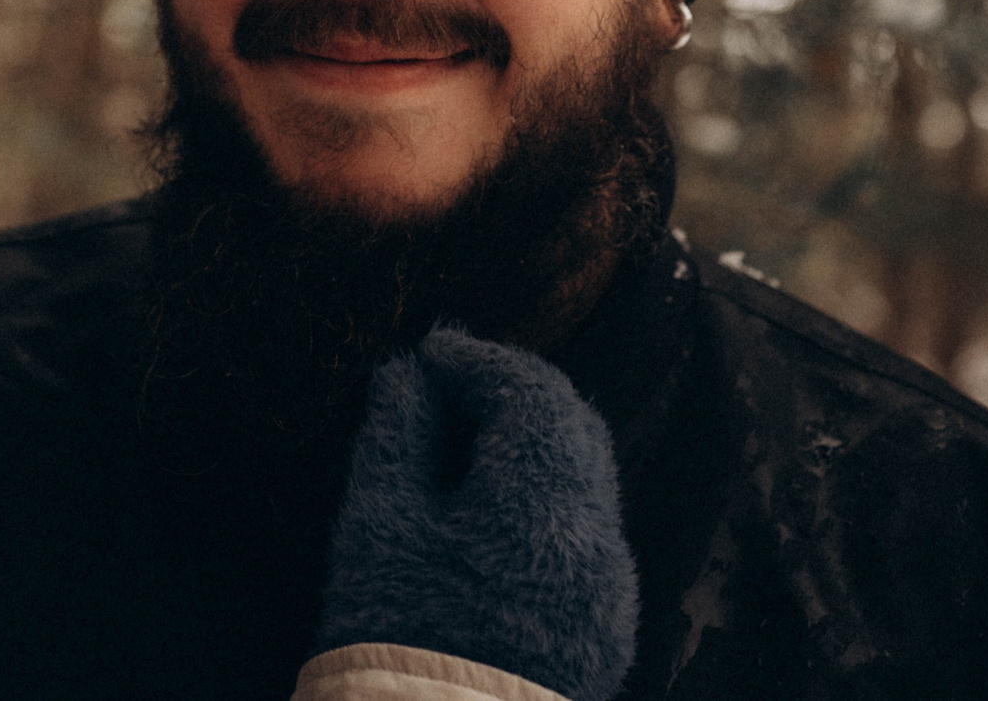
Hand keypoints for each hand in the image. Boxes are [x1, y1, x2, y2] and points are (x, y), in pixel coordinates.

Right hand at [316, 325, 636, 700]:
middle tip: (445, 388)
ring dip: (529, 446)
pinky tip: (488, 511)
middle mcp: (596, 539)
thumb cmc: (397, 634)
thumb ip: (396, 436)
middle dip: (511, 394)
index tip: (428, 353)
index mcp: (543, 504)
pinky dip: (542, 499)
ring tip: (459, 444)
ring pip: (583, 480)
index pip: (533, 392)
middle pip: (573, 429)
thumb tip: (407, 374)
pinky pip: (584, 534)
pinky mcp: (605, 626)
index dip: (479, 359)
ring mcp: (610, 588)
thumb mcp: (377, 526)